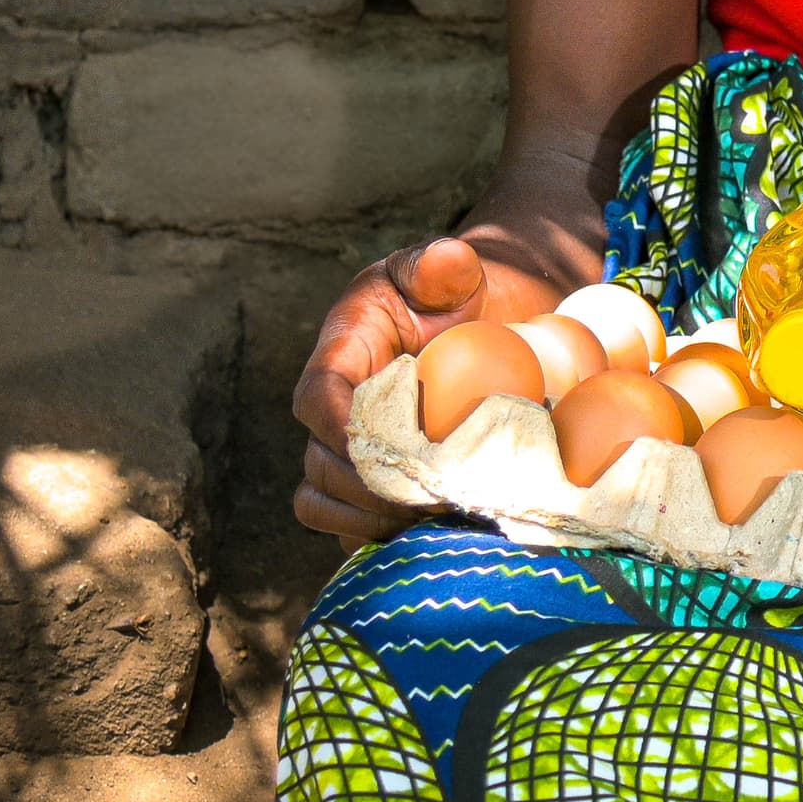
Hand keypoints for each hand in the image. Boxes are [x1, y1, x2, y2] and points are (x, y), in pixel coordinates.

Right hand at [289, 236, 569, 542]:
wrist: (484, 328)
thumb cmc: (460, 296)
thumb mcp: (453, 270)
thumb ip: (443, 263)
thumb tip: (445, 261)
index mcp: (342, 353)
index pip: (318, 398)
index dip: (340, 430)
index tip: (384, 450)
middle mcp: (332, 408)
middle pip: (319, 462)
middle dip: (366, 488)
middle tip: (428, 498)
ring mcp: (345, 451)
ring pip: (323, 503)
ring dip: (368, 521)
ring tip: (429, 522)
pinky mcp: (367, 484)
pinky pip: (349, 527)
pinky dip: (379, 539)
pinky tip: (429, 540)